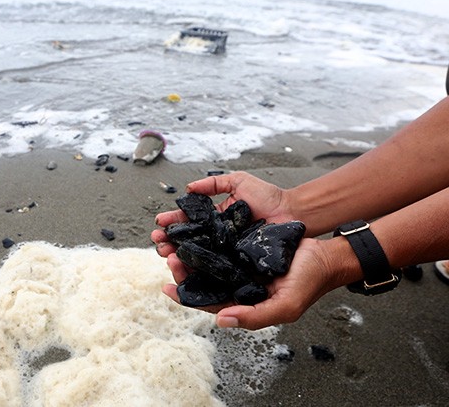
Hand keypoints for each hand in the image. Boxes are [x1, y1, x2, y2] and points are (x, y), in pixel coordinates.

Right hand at [151, 171, 293, 258]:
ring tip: (167, 254)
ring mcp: (225, 251)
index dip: (171, 222)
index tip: (160, 223)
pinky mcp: (236, 263)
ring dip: (177, 256)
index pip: (187, 220)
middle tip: (158, 242)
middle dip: (168, 241)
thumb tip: (189, 188)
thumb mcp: (239, 181)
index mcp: (213, 218)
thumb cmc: (269, 197)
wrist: (293, 213)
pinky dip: (198, 270)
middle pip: (186, 240)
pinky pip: (215, 268)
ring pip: (196, 256)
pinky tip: (187, 268)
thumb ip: (214, 182)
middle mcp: (216, 236)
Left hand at [160, 238, 338, 329]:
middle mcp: (237, 284)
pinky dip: (205, 238)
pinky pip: (219, 243)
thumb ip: (254, 317)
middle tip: (170, 257)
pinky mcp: (243, 245)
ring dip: (190, 253)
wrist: (326, 256)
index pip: (208, 303)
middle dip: (183, 271)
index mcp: (242, 302)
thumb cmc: (308, 284)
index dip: (186, 298)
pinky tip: (193, 230)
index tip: (167, 288)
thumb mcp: (285, 306)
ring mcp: (239, 264)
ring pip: (207, 261)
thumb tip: (220, 321)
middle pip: (202, 280)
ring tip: (175, 243)